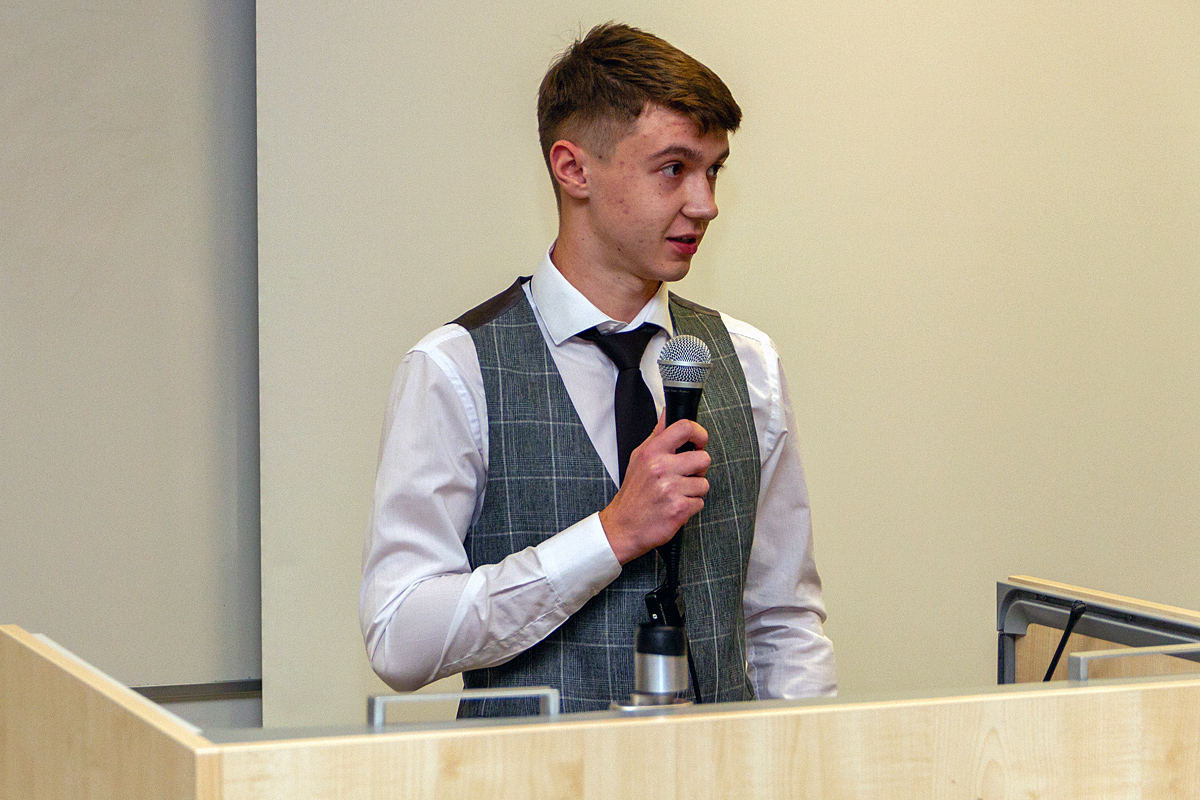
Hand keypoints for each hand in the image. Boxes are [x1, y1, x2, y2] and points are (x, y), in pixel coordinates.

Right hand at [599, 413, 710, 564]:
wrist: (623, 526)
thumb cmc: (634, 492)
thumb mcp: (639, 457)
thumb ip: (657, 434)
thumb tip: (668, 411)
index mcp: (652, 452)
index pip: (684, 427)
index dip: (700, 433)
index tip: (699, 441)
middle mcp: (661, 468)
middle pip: (704, 458)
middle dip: (698, 469)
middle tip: (683, 476)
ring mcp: (670, 489)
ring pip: (704, 483)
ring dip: (693, 491)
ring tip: (675, 494)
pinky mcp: (678, 508)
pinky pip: (700, 502)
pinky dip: (690, 506)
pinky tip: (674, 506)